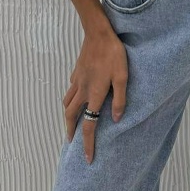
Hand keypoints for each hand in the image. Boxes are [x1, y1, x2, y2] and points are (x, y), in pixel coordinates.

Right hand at [62, 28, 127, 163]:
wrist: (99, 33)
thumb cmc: (113, 54)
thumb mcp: (123, 76)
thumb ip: (120, 98)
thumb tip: (116, 119)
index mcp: (95, 94)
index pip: (89, 124)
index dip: (87, 143)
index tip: (87, 157)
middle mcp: (83, 90)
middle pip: (70, 116)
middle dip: (70, 131)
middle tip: (71, 141)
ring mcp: (77, 80)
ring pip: (67, 102)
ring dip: (68, 115)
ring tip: (71, 122)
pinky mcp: (76, 71)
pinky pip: (71, 89)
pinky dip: (71, 97)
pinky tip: (78, 95)